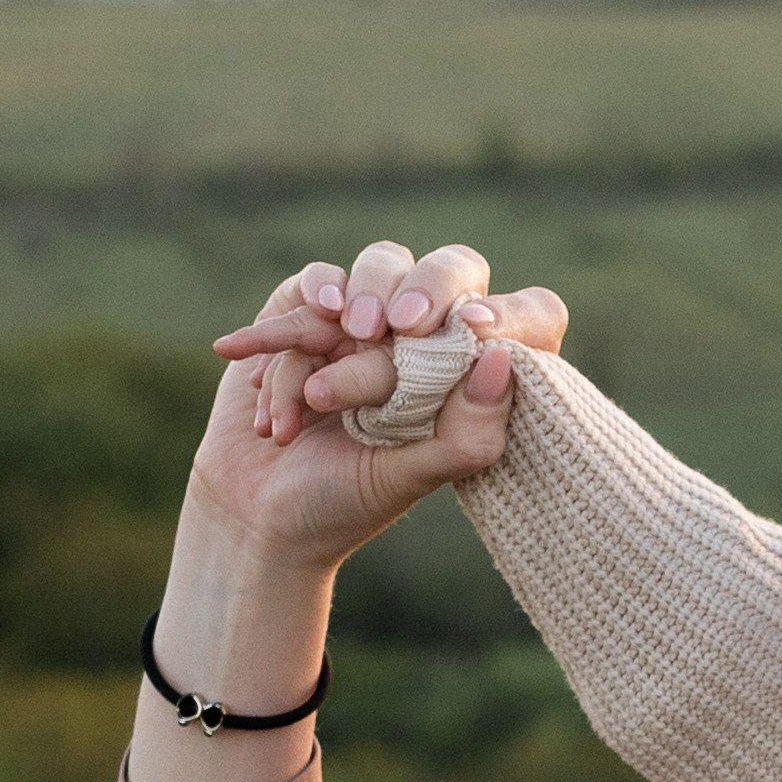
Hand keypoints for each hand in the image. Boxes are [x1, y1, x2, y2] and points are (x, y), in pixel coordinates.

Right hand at [199, 239, 567, 568]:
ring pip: (381, 268)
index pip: (524, 315)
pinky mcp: (310, 311)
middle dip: (426, 289)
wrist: (258, 514)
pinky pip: (315, 286)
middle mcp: (427, 339)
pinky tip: (276, 368)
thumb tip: (501, 358)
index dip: (511, 312)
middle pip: (453, 268)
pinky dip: (294, 322)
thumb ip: (467, 433)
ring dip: (353, 310)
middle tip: (392, 327)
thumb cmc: (344, 501)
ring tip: (324, 377)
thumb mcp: (410, 478)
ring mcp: (369, 320)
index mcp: (471, 378)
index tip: (475, 326)